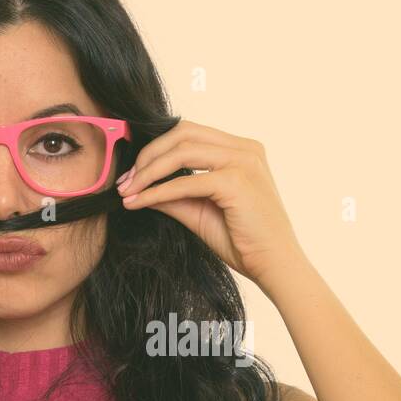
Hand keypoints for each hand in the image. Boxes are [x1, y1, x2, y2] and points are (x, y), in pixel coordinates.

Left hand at [116, 119, 305, 287]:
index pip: (190, 133)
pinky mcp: (236, 182)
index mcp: (242, 150)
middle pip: (183, 133)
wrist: (275, 266)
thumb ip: (174, 195)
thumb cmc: (245, 242)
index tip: (132, 174)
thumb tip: (139, 187)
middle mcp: (245, 149)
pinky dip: (158, 192)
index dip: (157, 149)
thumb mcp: (201, 212)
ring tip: (128, 191)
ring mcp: (243, 162)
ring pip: (181, 152)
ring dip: (148, 171)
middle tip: (125, 181)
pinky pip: (186, 182)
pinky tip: (140, 202)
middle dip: (148, 155)